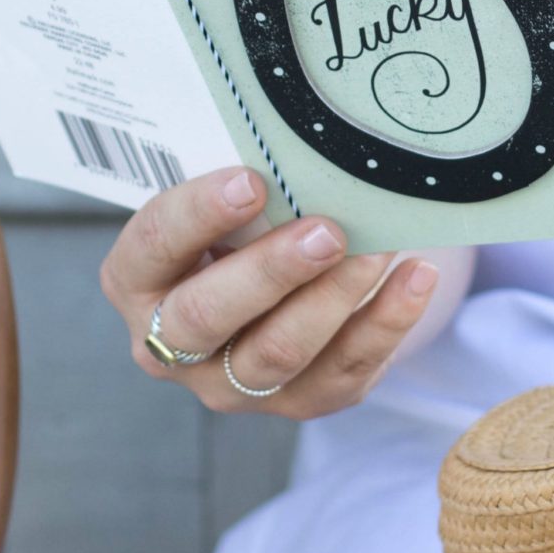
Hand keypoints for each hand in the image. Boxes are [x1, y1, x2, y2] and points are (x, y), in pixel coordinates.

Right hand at [99, 165, 441, 417]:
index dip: (197, 214)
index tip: (251, 182)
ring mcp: (230, 384)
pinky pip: (342, 374)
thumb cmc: (242, 227)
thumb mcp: (224, 202)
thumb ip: (242, 186)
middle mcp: (169, 345)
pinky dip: (386, 324)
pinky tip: (416, 279)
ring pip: (277, 354)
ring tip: (380, 249)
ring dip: (334, 299)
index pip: (152, 247)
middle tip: (326, 232)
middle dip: (271, 272)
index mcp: (137, 280)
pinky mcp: (295, 403)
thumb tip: (302, 149)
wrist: (277, 284)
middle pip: (206, 317)